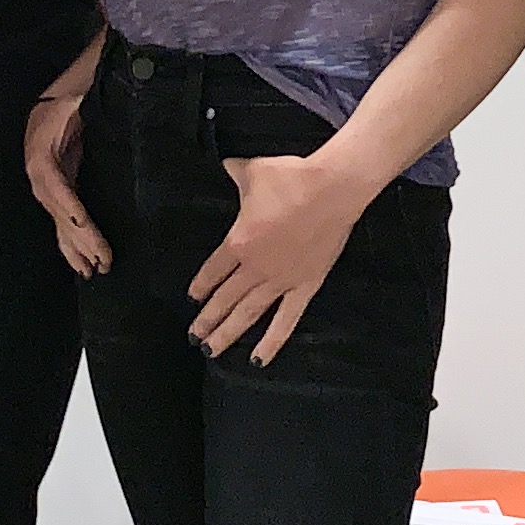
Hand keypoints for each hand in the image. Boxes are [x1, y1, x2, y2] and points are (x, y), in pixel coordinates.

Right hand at [26, 77, 110, 278]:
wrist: (56, 97)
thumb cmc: (70, 97)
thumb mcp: (76, 100)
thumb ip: (82, 107)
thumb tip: (91, 110)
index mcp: (42, 158)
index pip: (60, 191)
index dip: (73, 213)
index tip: (88, 232)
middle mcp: (40, 177)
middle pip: (60, 215)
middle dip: (81, 241)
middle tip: (102, 263)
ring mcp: (45, 185)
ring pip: (59, 223)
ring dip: (74, 249)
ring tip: (90, 272)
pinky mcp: (56, 189)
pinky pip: (60, 219)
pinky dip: (69, 240)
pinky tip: (78, 259)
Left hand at [188, 150, 375, 365]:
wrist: (332, 188)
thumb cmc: (291, 178)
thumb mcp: (253, 171)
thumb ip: (236, 172)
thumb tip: (226, 164)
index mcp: (239, 242)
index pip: (213, 270)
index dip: (200, 286)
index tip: (192, 299)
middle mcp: (255, 268)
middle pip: (225, 299)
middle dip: (207, 319)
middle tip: (193, 336)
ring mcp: (280, 281)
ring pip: (248, 314)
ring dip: (227, 333)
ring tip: (210, 350)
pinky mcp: (305, 286)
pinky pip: (286, 320)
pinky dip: (271, 341)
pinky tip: (258, 360)